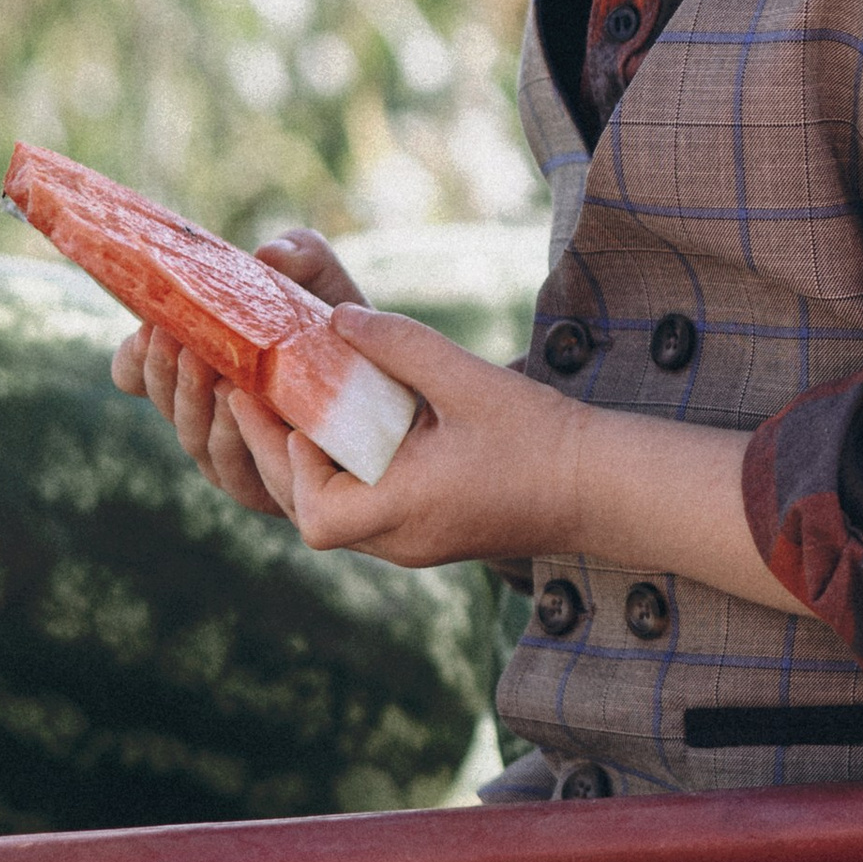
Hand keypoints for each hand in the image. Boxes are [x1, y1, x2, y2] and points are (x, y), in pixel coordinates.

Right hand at [108, 229, 371, 518]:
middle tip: (177, 337)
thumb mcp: (322, 281)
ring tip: (205, 362)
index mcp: (196, 368)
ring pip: (191, 433)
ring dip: (192, 397)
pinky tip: (237, 402)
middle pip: (162, 399)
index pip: (136, 372)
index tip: (148, 329)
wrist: (395, 385)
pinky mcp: (262, 487)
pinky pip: (233, 465)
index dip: (133, 356)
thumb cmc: (343, 331)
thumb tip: (269, 253)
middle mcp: (203, 413)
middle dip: (163, 368)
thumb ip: (299, 254)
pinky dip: (230, 433)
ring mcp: (230, 452)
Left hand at [226, 307, 585, 569]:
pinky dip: (344, 476)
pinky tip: (346, 433)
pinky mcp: (430, 537)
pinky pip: (366, 514)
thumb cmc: (544, 438)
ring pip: (336, 517)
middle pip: (310, 516)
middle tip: (257, 399)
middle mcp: (401, 541)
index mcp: (406, 510)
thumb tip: (337, 315)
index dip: (287, 461)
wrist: (605, 490)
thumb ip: (401, 346)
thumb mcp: (470, 380)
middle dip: (279, 459)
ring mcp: (415, 545)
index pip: (314, 511)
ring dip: (309, 469)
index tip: (283, 408)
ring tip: (294, 411)